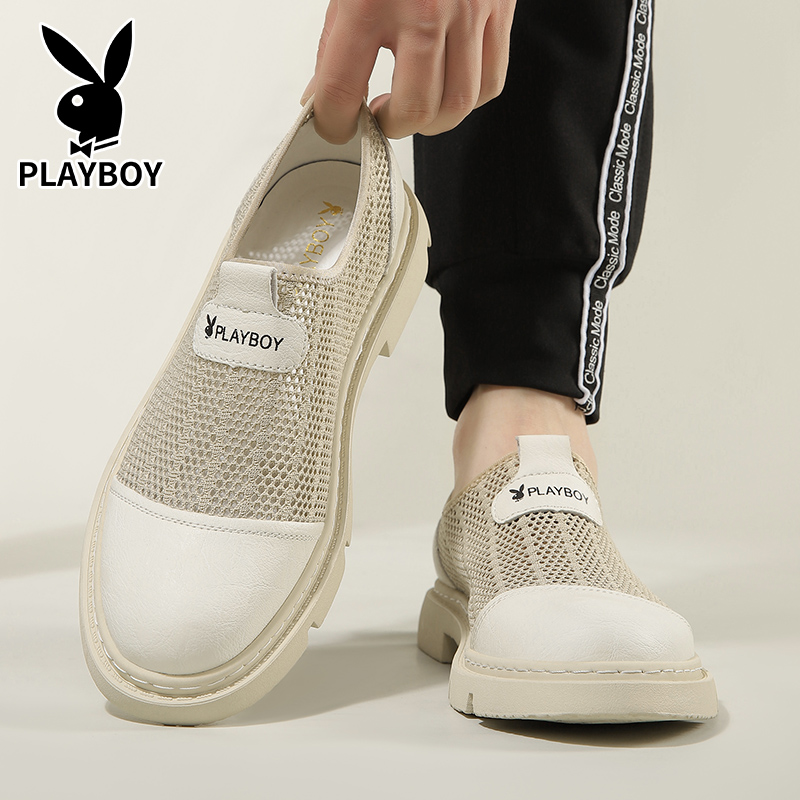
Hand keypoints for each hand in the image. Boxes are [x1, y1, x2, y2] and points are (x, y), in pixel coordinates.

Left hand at [301, 0, 516, 142]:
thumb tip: (323, 97)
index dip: (334, 123)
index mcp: (371, 0)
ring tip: (415, 108)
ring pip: (458, 104)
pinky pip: (490, 82)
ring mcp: (468, 11)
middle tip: (381, 117)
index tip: (336, 127)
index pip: (342, 88)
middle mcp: (425, 8)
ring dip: (432, 122)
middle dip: (393, 127)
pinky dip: (467, 100)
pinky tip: (447, 89)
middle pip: (415, 109)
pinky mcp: (497, 12)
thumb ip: (335, 44)